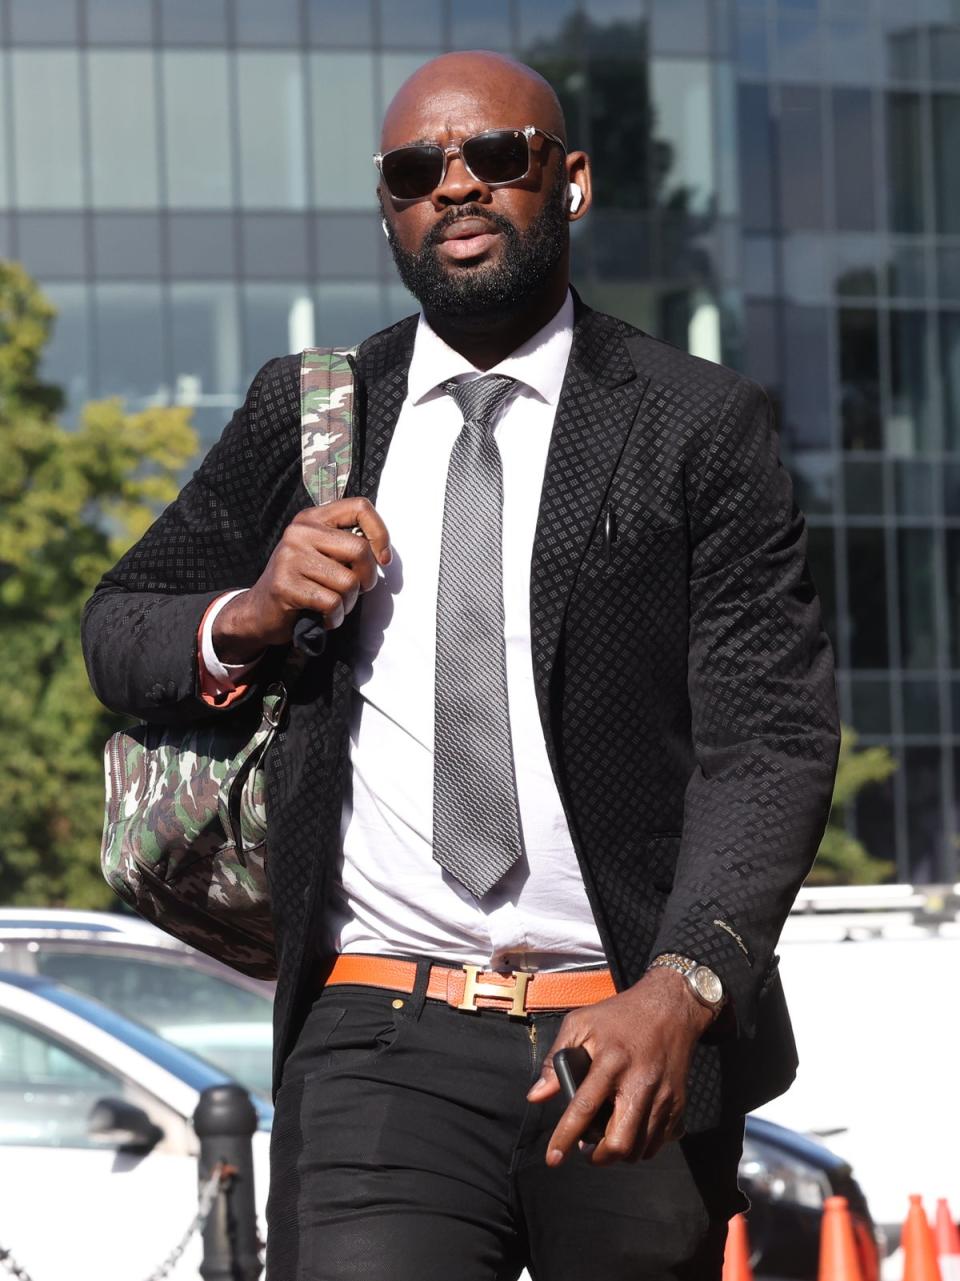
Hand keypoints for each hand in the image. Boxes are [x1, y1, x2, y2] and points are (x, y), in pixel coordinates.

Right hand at [213, 498, 390, 661]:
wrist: (260, 610)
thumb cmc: (302, 582)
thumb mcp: (322, 553)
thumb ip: (347, 544)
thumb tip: (383, 554)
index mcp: (312, 518)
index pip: (360, 507)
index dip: (381, 534)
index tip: (383, 559)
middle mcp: (300, 532)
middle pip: (359, 549)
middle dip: (367, 578)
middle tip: (356, 590)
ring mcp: (290, 557)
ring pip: (348, 582)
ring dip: (349, 602)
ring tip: (334, 605)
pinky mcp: (286, 584)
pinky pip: (332, 603)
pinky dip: (335, 617)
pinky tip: (324, 617)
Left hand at [526, 967, 714, 1166]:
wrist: (671, 1006)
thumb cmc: (621, 1014)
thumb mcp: (581, 1024)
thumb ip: (555, 1059)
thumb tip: (537, 1095)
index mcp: (611, 1060)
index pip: (584, 1108)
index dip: (565, 1138)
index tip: (553, 1158)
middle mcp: (640, 1081)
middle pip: (620, 1142)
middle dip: (600, 1156)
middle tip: (587, 1149)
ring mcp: (663, 1095)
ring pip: (642, 1148)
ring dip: (621, 1152)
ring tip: (607, 1138)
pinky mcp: (679, 1103)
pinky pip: (661, 1140)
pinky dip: (644, 1144)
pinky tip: (631, 1128)